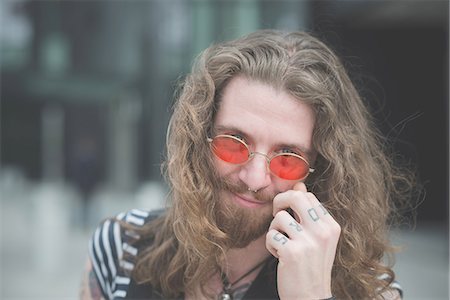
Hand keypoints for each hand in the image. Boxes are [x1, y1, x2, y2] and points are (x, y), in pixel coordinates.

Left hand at [266, 182, 340, 299]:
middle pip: (295, 197)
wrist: (311, 297)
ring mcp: (308, 241)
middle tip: (276, 214)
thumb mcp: (317, 238)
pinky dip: (270, 245)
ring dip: (274, 230)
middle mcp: (323, 231)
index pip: (308, 196)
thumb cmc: (311, 266)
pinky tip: (279, 256)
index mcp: (331, 226)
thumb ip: (308, 213)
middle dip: (279, 201)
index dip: (292, 199)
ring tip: (281, 243)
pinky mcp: (292, 252)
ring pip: (279, 217)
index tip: (288, 211)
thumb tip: (299, 186)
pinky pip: (271, 235)